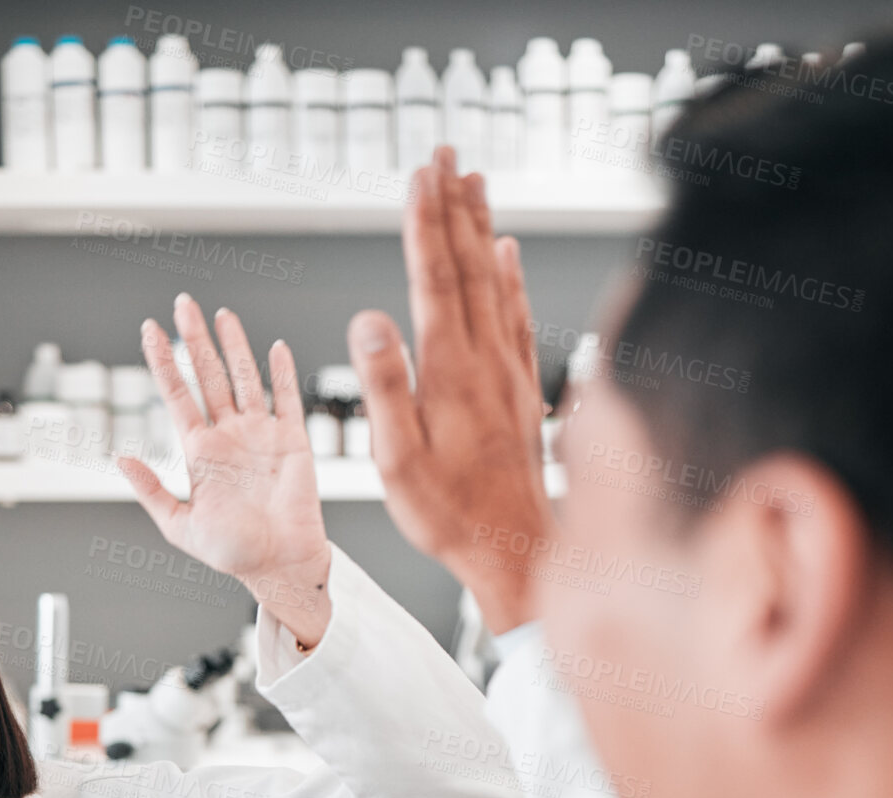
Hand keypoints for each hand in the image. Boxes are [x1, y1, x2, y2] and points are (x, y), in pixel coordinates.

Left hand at [118, 295, 332, 650]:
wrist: (280, 566)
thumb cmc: (234, 554)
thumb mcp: (180, 527)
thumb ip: (151, 492)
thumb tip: (120, 458)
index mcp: (200, 452)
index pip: (177, 395)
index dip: (162, 362)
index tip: (148, 330)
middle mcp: (229, 436)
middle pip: (209, 375)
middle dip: (194, 339)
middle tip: (183, 303)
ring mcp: (261, 435)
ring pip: (245, 378)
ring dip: (234, 345)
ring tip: (221, 314)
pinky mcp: (292, 441)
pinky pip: (287, 399)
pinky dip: (283, 373)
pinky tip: (275, 347)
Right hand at [347, 147, 556, 633]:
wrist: (515, 550)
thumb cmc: (450, 515)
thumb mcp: (399, 460)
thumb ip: (386, 386)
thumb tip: (370, 320)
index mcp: (449, 371)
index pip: (433, 278)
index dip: (423, 222)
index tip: (418, 174)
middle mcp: (486, 360)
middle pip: (468, 265)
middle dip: (454, 204)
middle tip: (446, 152)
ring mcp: (509, 372)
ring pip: (495, 282)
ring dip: (482, 227)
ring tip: (475, 182)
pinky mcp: (522, 390)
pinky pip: (517, 317)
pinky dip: (511, 277)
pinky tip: (507, 256)